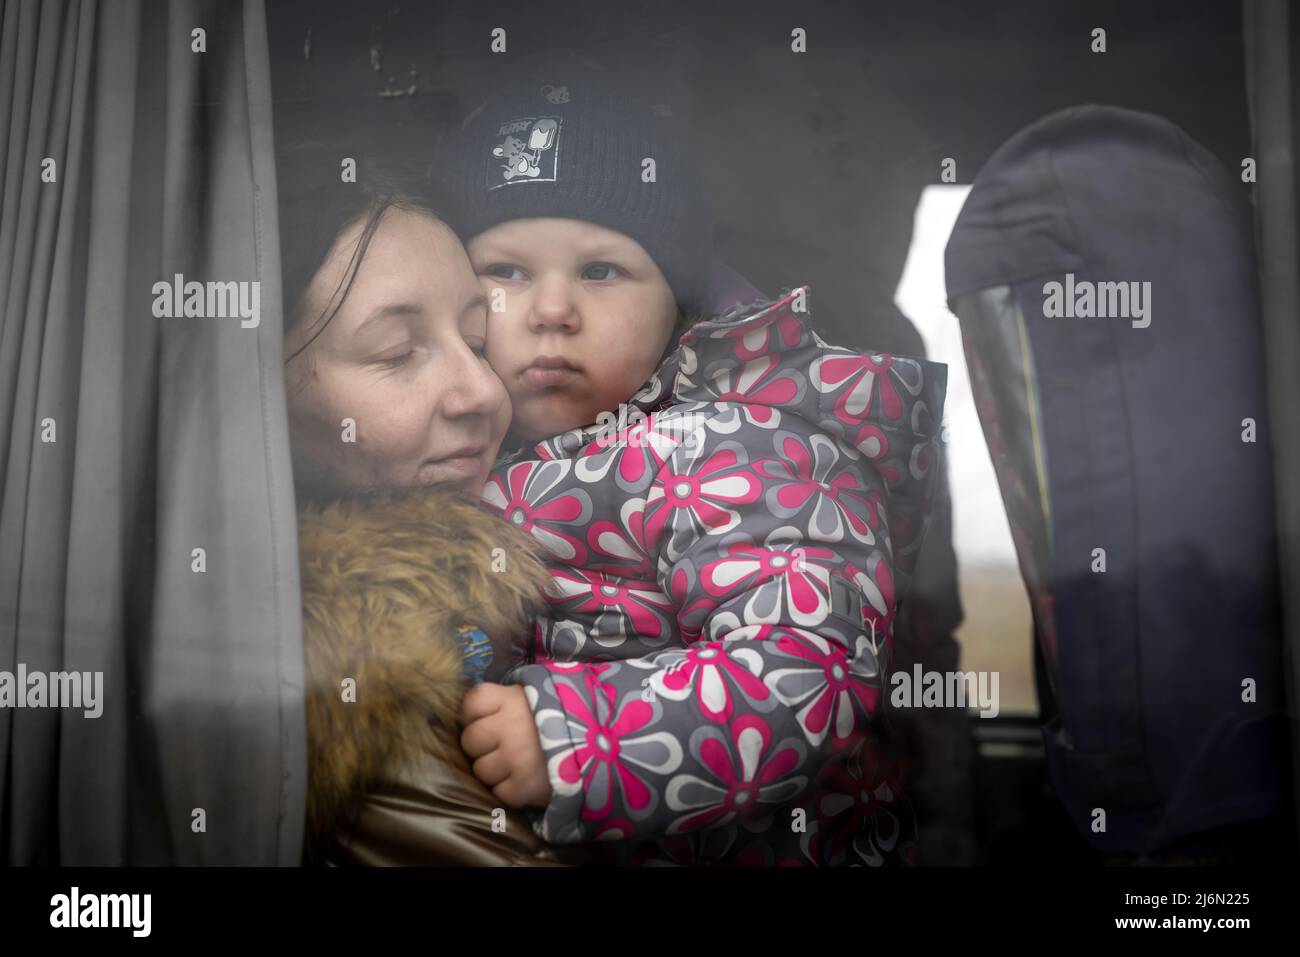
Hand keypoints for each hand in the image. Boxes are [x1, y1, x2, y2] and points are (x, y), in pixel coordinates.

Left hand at [460, 682, 551, 807]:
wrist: (601, 749)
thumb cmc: (562, 720)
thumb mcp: (536, 696)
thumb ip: (505, 701)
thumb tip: (471, 716)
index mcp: (512, 698)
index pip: (472, 703)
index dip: (476, 715)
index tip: (491, 720)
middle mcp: (510, 726)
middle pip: (471, 740)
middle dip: (484, 746)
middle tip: (506, 746)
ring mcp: (516, 758)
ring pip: (481, 771)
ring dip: (496, 772)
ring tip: (518, 765)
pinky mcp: (524, 787)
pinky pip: (500, 793)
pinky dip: (512, 791)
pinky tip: (528, 780)